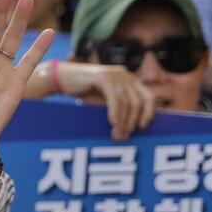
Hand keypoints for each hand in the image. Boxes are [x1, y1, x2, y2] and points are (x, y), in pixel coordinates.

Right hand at [38, 61, 155, 140]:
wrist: (63, 79)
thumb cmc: (85, 92)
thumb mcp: (106, 101)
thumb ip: (120, 109)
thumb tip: (133, 128)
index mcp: (130, 80)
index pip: (148, 97)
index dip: (149, 113)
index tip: (142, 128)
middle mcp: (125, 75)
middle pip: (138, 102)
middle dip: (132, 122)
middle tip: (123, 137)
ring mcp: (115, 74)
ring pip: (126, 102)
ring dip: (122, 122)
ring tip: (116, 136)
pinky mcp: (104, 76)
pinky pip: (114, 98)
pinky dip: (115, 112)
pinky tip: (112, 122)